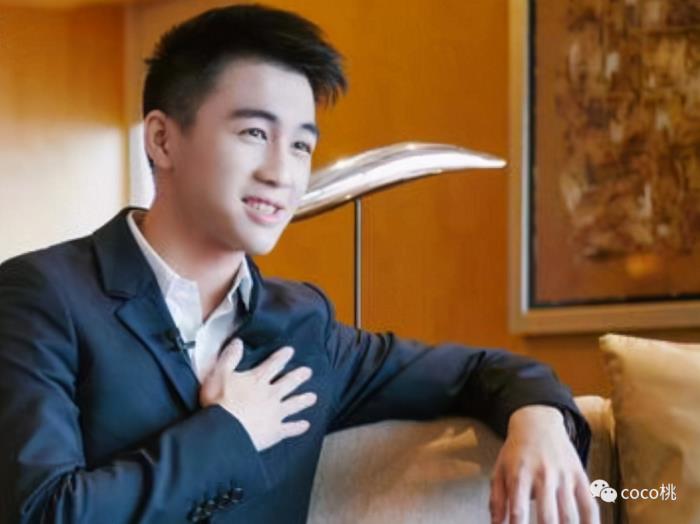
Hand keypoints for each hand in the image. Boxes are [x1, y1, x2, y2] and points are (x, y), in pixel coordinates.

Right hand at [199, 338, 316, 451]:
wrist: (224, 431)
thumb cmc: (219, 403)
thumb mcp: (219, 375)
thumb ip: (230, 358)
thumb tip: (238, 342)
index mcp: (257, 380)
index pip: (272, 364)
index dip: (281, 357)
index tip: (290, 351)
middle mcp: (270, 394)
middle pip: (288, 383)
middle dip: (299, 376)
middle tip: (308, 372)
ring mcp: (275, 413)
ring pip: (294, 404)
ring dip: (304, 400)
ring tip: (313, 397)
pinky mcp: (275, 431)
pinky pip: (290, 428)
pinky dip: (298, 427)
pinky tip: (306, 425)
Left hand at [489, 405, 599, 523]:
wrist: (538, 423)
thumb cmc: (515, 452)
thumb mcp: (499, 471)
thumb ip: (497, 501)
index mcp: (520, 475)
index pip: (518, 509)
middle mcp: (543, 475)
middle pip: (547, 516)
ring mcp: (564, 476)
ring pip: (569, 515)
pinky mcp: (580, 476)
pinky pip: (590, 506)